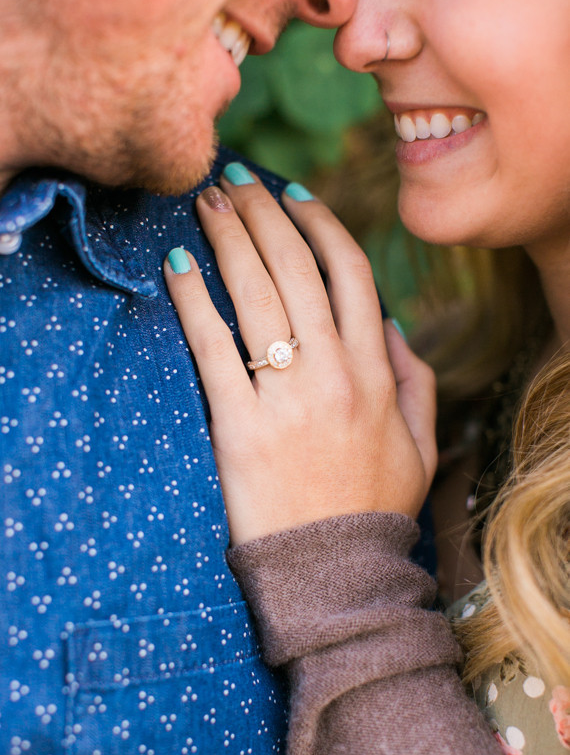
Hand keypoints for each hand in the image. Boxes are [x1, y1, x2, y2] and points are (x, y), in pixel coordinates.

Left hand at [164, 168, 436, 544]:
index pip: (350, 273)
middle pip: (296, 268)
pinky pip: (213, 350)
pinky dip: (192, 304)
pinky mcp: (240, 427)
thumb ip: (415, 379)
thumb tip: (388, 324)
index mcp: (376, 371)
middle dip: (263, 213)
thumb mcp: (420, 444)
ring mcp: (287, 397)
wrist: (336, 575)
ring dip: (228, 239)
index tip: (293, 194)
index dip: (319, 224)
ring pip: (257, 296)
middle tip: (235, 179)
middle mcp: (334, 372)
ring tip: (206, 202)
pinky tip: (176, 268)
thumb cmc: (374, 507)